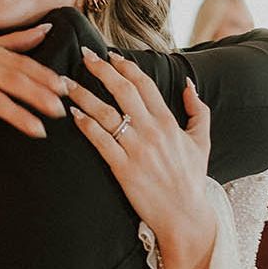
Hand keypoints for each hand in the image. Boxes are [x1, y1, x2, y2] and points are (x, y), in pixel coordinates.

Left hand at [68, 48, 215, 268]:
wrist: (184, 214)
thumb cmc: (191, 179)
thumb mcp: (201, 141)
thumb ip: (197, 110)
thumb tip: (188, 83)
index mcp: (168, 122)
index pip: (144, 84)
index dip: (125, 66)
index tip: (109, 54)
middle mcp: (152, 131)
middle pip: (123, 91)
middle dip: (101, 70)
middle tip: (84, 55)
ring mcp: (137, 149)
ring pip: (106, 113)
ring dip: (84, 95)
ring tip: (65, 82)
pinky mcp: (123, 168)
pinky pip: (101, 141)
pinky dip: (86, 125)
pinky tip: (72, 113)